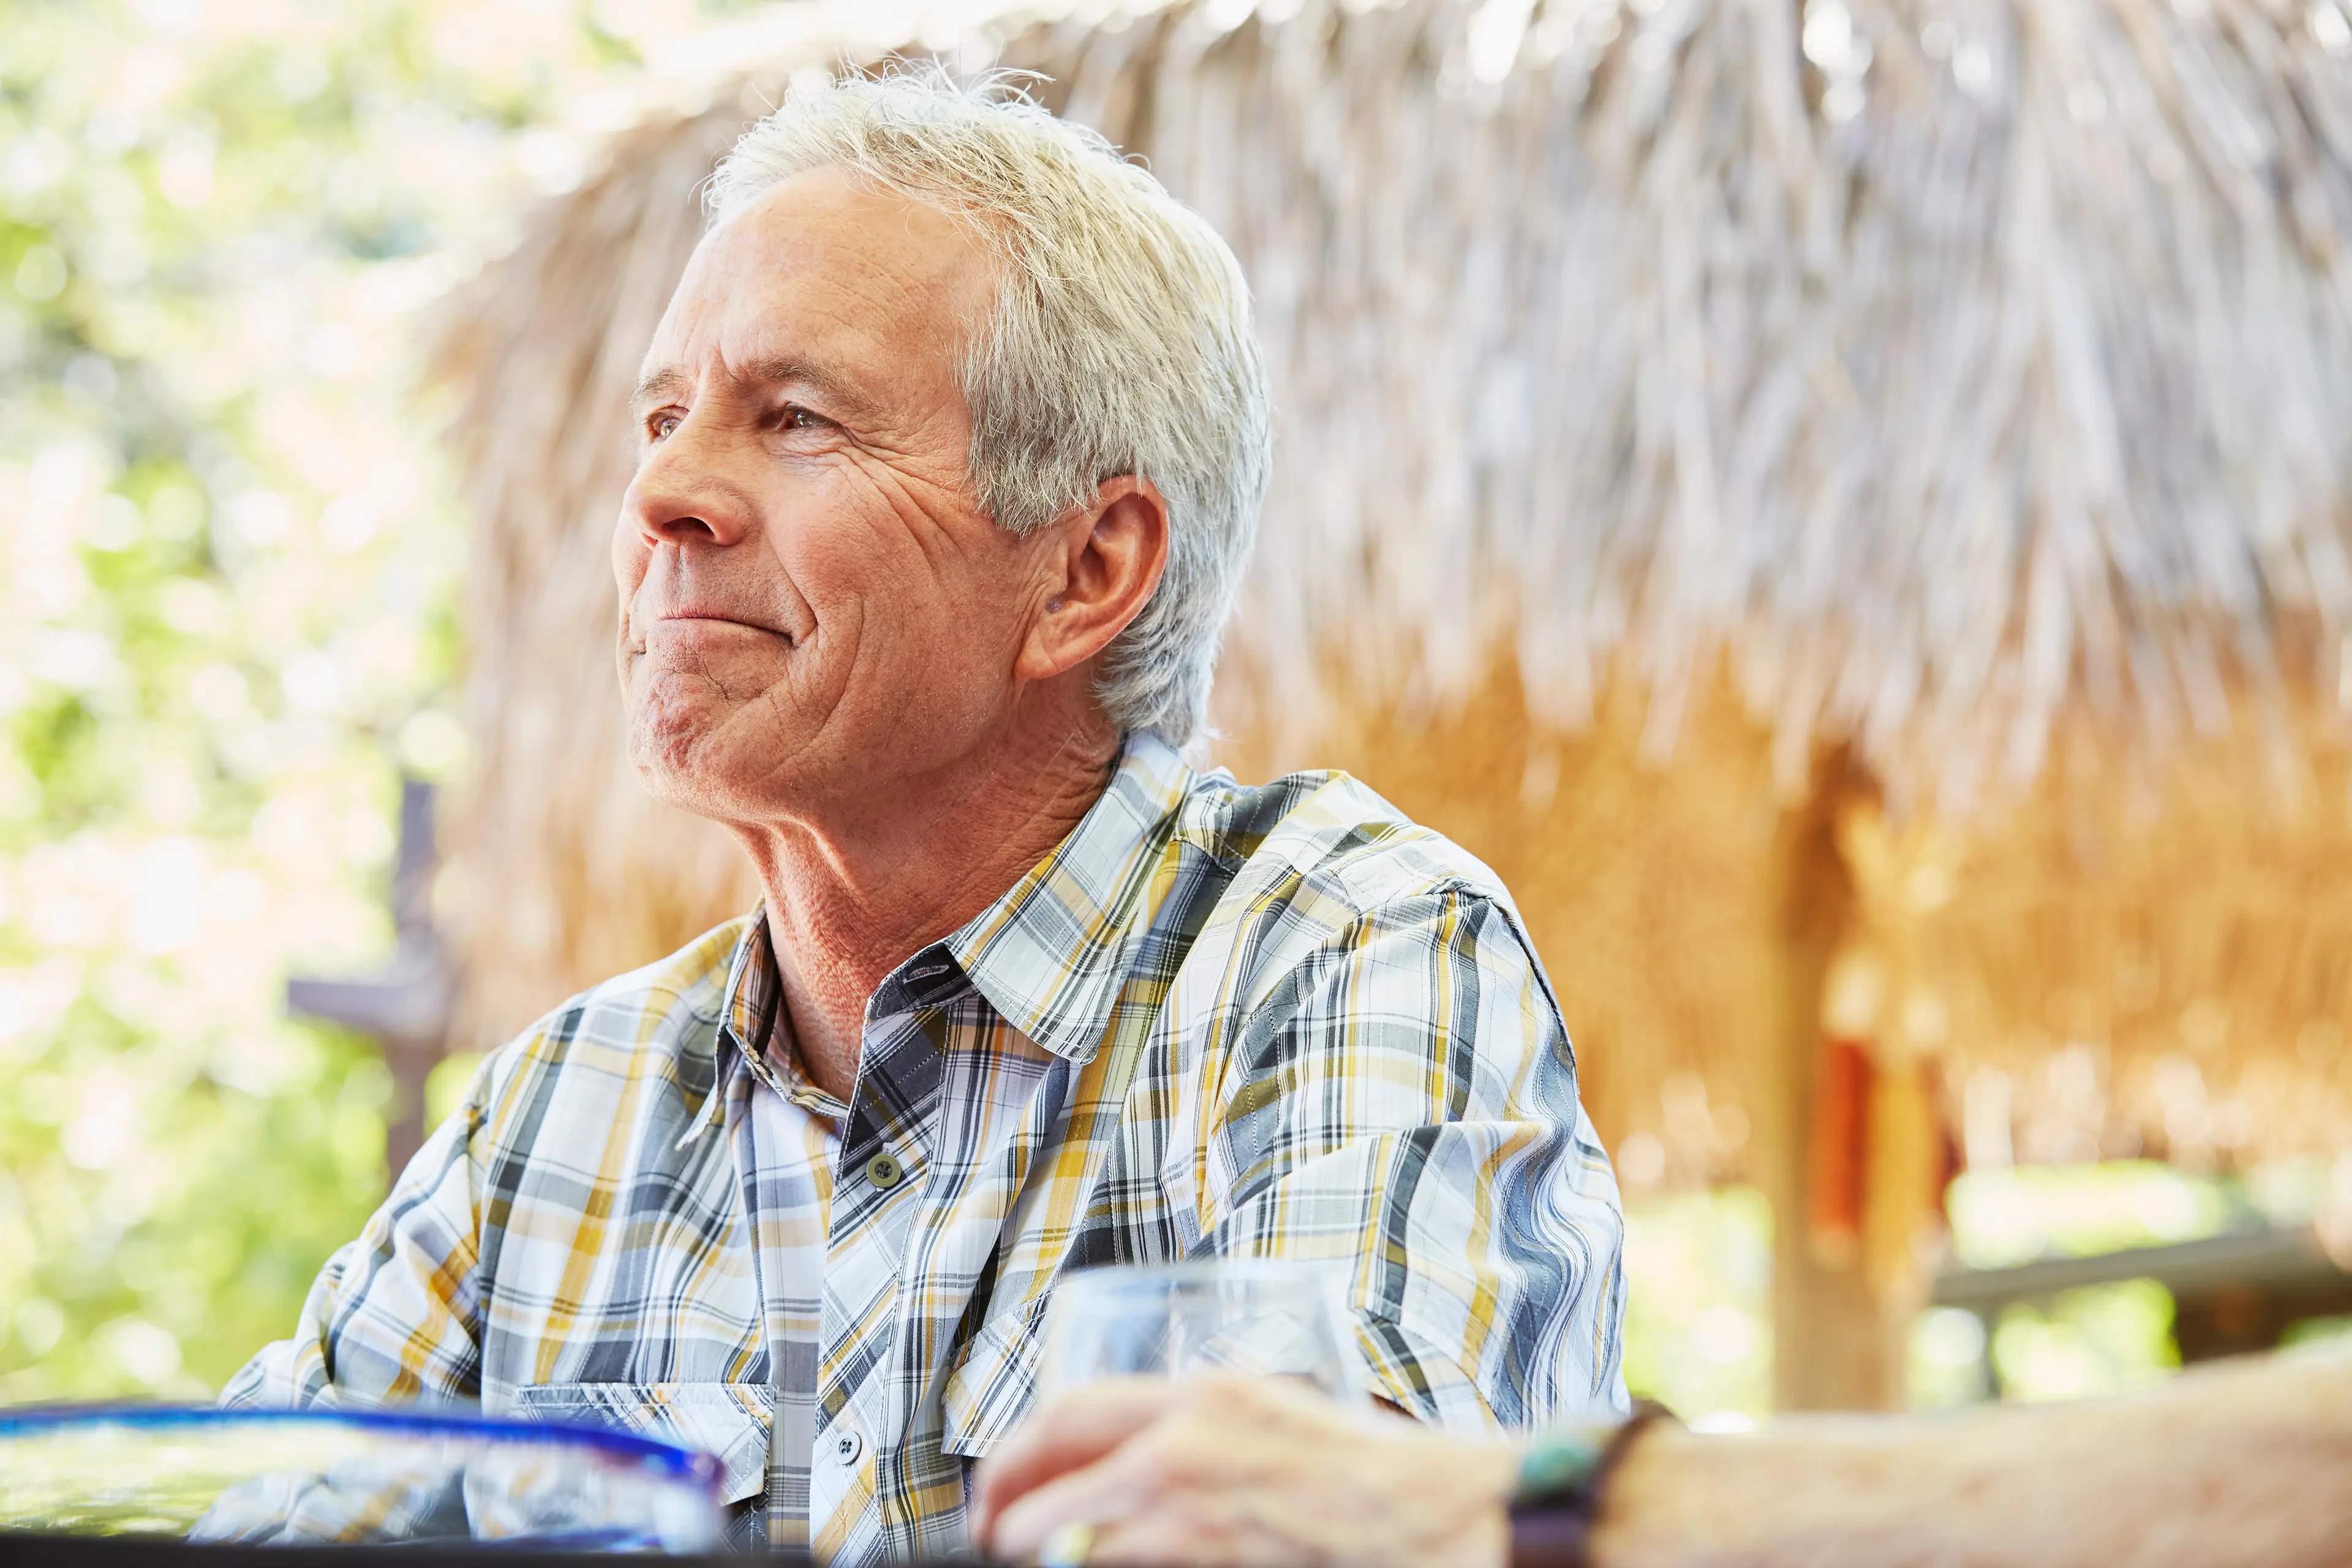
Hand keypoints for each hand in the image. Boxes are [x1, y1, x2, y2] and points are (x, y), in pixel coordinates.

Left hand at [970, 1373, 1519, 1567]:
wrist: (1453, 1520)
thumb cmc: (1385, 1482)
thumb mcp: (1283, 1420)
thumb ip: (1210, 1435)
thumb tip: (1146, 1469)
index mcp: (1205, 1394)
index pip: (1068, 1408)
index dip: (1015, 1452)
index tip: (1001, 1483)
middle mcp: (1181, 1443)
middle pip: (1045, 1475)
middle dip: (1007, 1516)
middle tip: (998, 1539)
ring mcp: (1184, 1510)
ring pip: (1061, 1540)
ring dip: (1040, 1554)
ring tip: (1037, 1564)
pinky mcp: (1198, 1562)